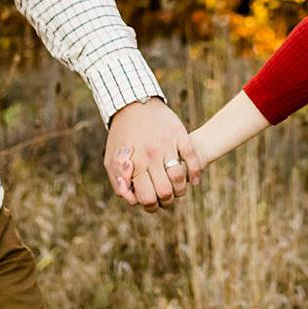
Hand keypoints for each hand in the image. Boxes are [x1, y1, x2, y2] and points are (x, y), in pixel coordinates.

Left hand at [106, 98, 200, 212]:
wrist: (132, 102)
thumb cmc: (121, 135)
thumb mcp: (111, 160)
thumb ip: (118, 183)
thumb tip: (133, 200)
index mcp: (135, 163)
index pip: (147, 198)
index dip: (151, 206)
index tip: (152, 203)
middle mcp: (151, 155)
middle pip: (165, 191)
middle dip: (167, 200)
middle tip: (166, 198)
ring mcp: (167, 144)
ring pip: (180, 177)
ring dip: (181, 189)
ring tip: (178, 189)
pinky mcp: (180, 133)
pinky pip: (192, 157)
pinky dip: (195, 173)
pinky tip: (194, 180)